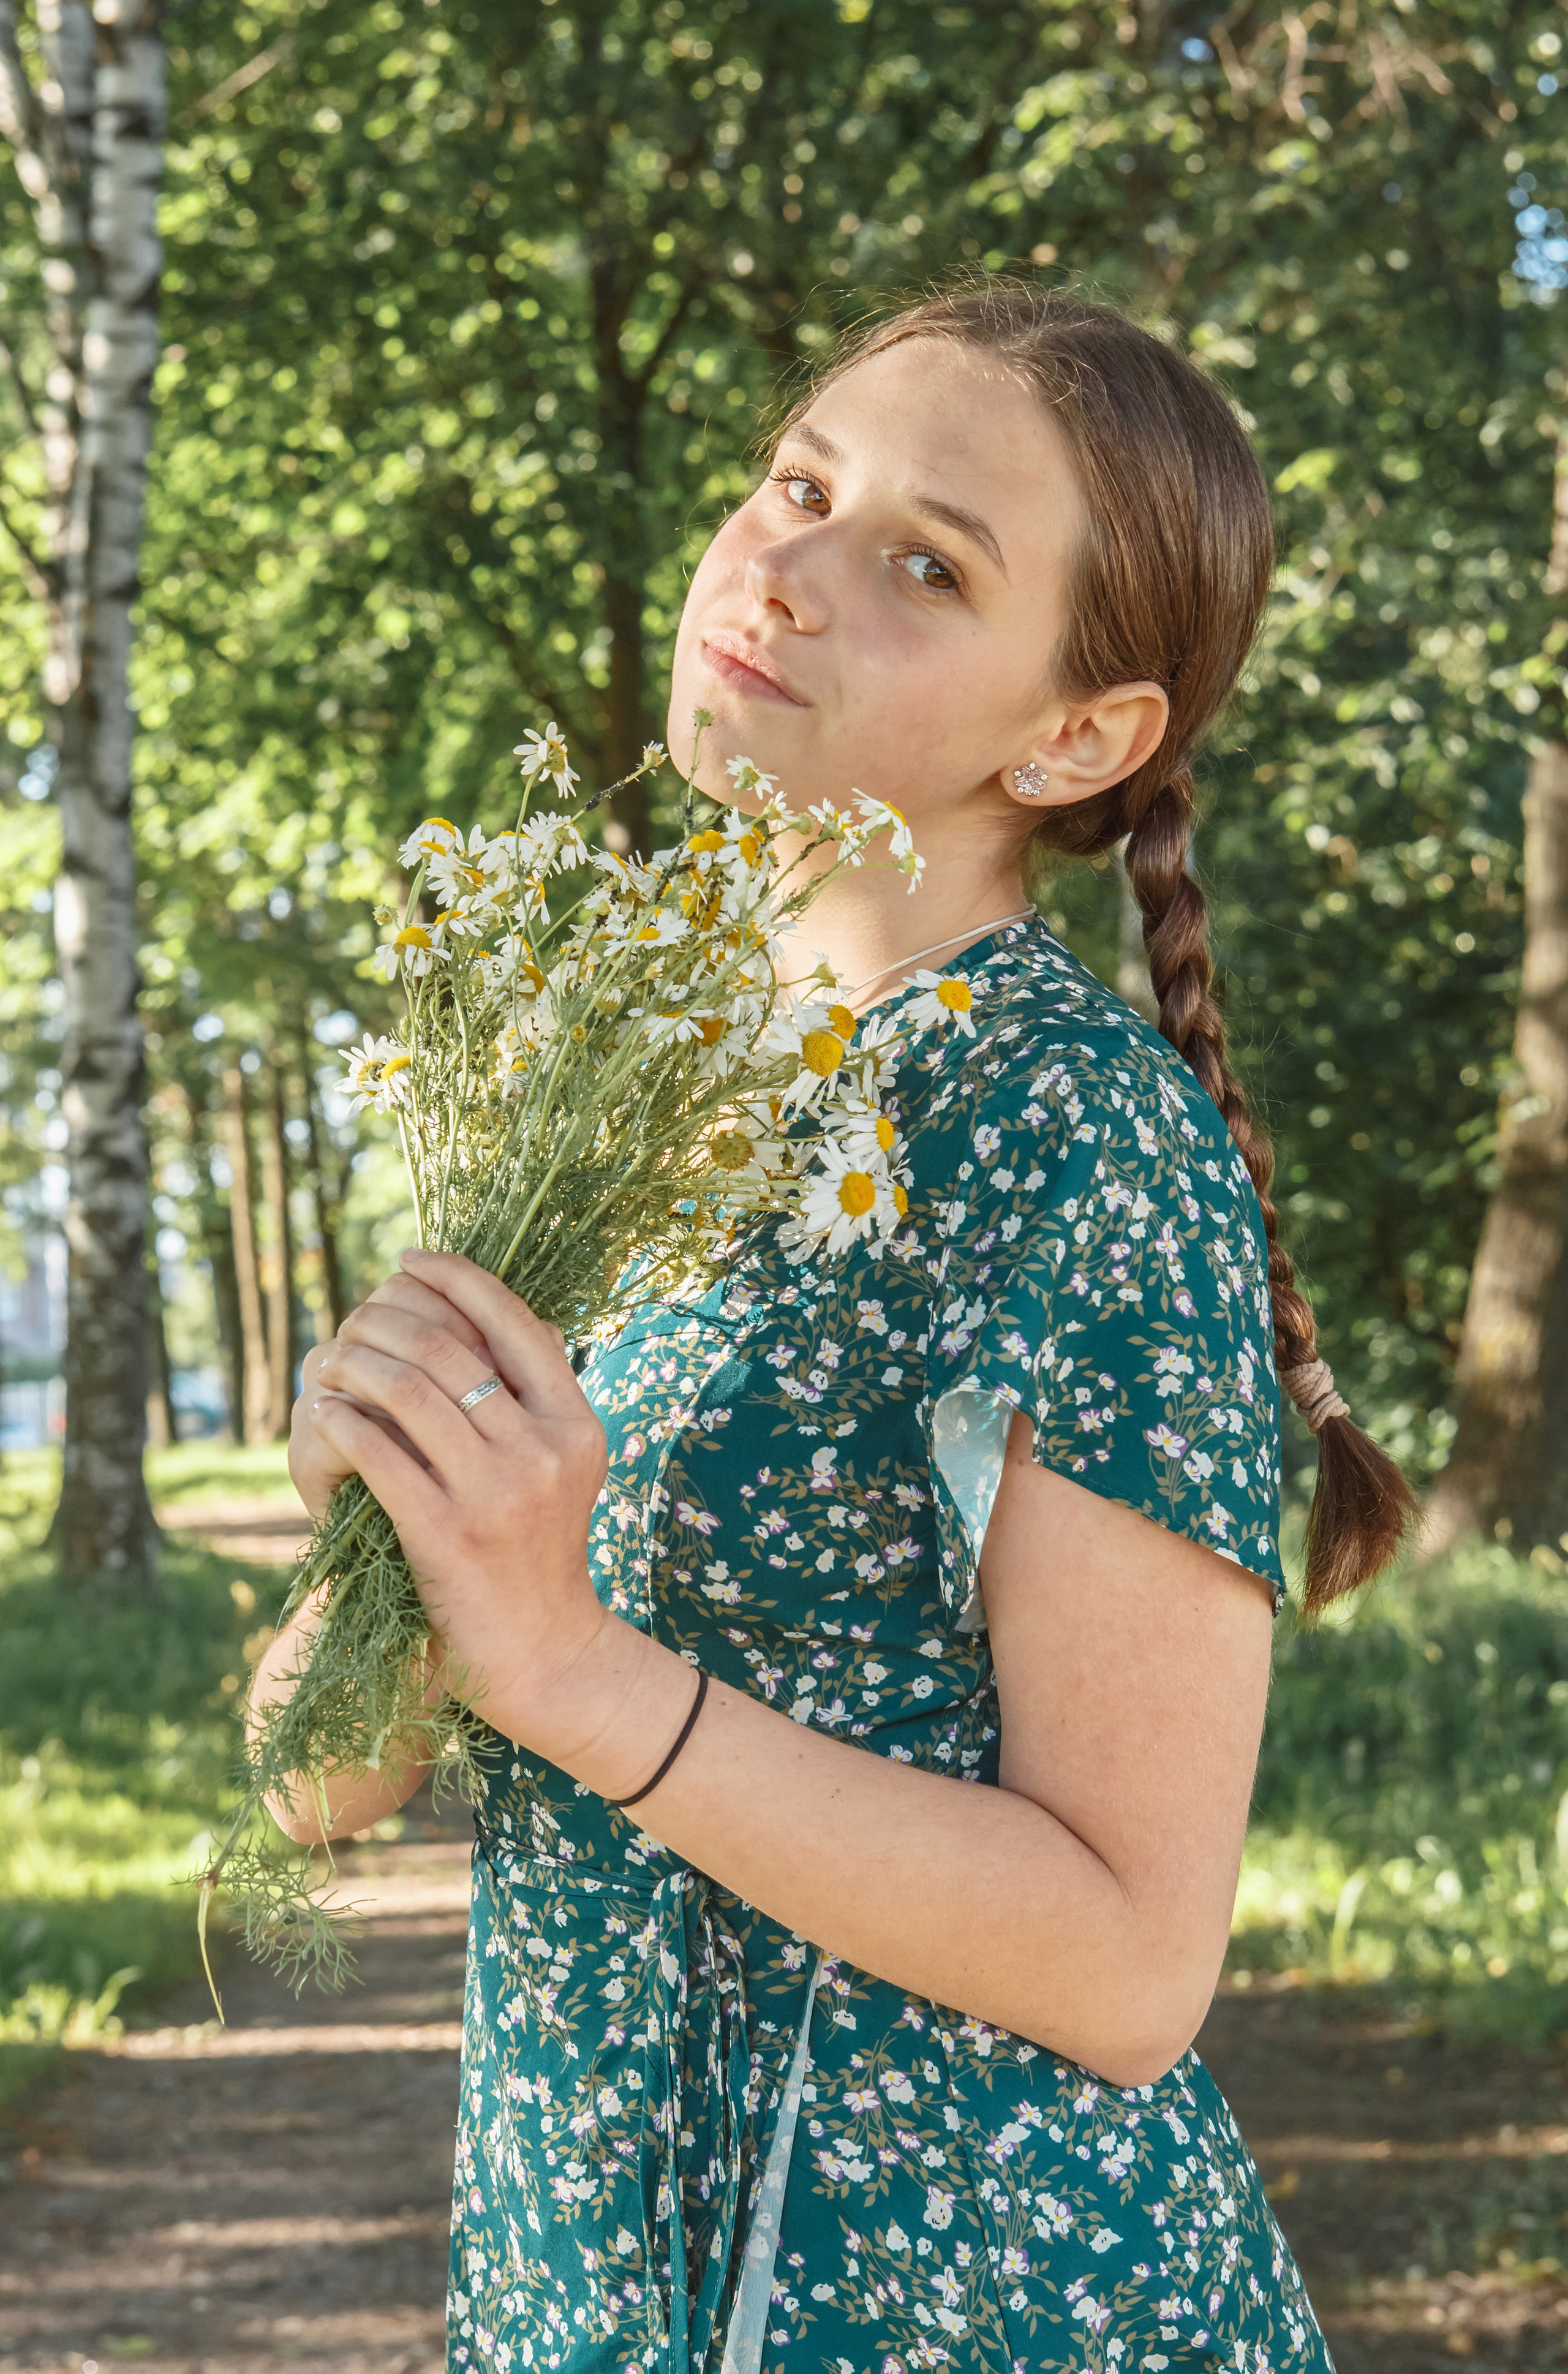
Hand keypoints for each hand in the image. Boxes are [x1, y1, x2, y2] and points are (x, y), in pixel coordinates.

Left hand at [306, 1250, 610, 1737]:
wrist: (544, 1654)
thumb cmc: (540, 1552)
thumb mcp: (565, 1466)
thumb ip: (535, 1398)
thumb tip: (487, 1312)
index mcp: (577, 1423)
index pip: (516, 1320)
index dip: (457, 1276)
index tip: (410, 1258)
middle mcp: (544, 1449)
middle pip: (451, 1346)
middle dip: (387, 1316)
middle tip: (353, 1316)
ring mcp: (497, 1492)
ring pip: (409, 1390)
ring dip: (355, 1362)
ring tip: (329, 1359)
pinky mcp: (445, 1533)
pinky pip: (378, 1452)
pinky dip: (342, 1420)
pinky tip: (325, 1411)